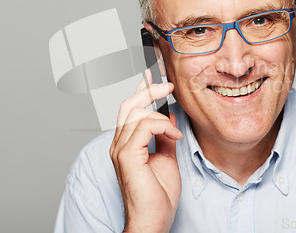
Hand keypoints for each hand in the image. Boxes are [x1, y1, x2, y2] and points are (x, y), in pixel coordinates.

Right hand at [110, 70, 182, 232]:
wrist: (152, 220)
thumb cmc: (157, 197)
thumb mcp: (166, 159)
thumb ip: (165, 137)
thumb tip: (169, 119)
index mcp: (126, 143)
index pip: (131, 109)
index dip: (141, 90)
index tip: (153, 76)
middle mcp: (119, 143)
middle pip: (129, 105)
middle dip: (149, 90)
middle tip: (167, 84)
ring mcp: (121, 149)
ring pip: (135, 113)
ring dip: (159, 113)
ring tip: (176, 128)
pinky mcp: (127, 156)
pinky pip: (143, 127)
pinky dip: (161, 126)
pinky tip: (174, 136)